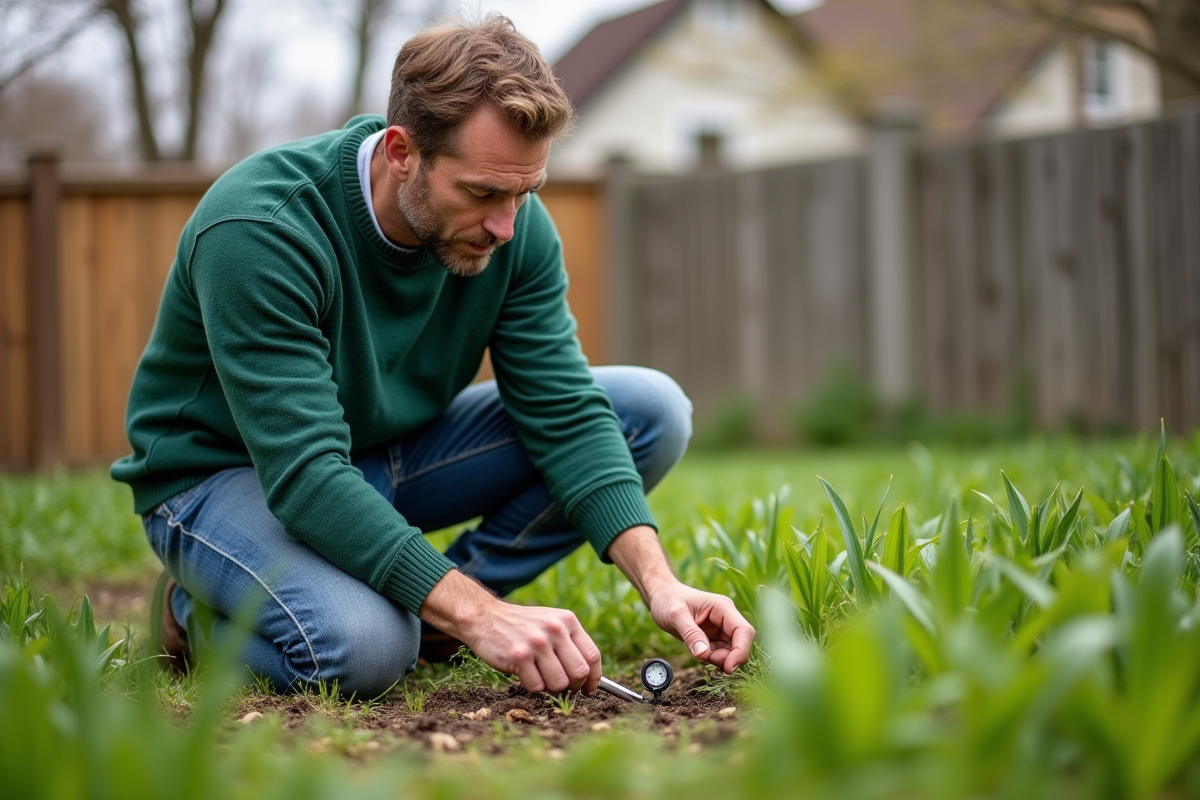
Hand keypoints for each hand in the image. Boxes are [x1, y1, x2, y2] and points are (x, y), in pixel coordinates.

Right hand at [466, 602, 602, 694]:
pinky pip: (536, 687)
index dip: (594, 678)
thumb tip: (590, 678)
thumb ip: (570, 643)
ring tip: (540, 676)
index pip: (592, 656)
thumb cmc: (522, 626)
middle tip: (562, 687)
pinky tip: (524, 673)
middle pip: (579, 673)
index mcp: (567, 621)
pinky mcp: (518, 657)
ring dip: (551, 688)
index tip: (589, 689)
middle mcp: (554, 630)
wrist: (486, 617)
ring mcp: (537, 643)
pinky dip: (532, 686)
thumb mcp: (551, 623)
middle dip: (574, 686)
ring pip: (559, 684)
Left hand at [606, 525, 755, 672]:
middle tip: (703, 658)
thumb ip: (690, 634)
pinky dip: (711, 658)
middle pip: (740, 644)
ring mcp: (721, 628)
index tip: (728, 668)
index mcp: (722, 608)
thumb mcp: (675, 615)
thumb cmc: (667, 600)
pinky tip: (697, 651)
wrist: (661, 596)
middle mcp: (726, 618)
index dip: (741, 651)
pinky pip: (720, 653)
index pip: (744, 631)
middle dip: (726, 657)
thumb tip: (703, 654)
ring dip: (717, 659)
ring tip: (696, 652)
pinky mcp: (714, 637)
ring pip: (731, 652)